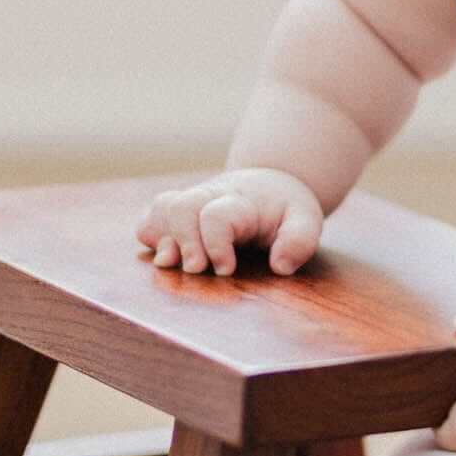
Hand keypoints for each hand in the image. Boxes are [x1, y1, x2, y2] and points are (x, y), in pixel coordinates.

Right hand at [134, 167, 323, 277]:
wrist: (269, 185)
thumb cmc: (285, 209)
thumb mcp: (305, 219)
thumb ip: (299, 240)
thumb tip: (280, 267)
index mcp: (241, 202)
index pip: (216, 215)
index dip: (215, 244)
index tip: (226, 270)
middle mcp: (210, 198)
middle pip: (181, 207)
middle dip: (183, 241)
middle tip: (196, 270)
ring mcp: (192, 204)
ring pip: (161, 208)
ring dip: (161, 237)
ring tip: (172, 263)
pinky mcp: (177, 215)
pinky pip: (150, 217)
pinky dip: (150, 235)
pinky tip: (165, 254)